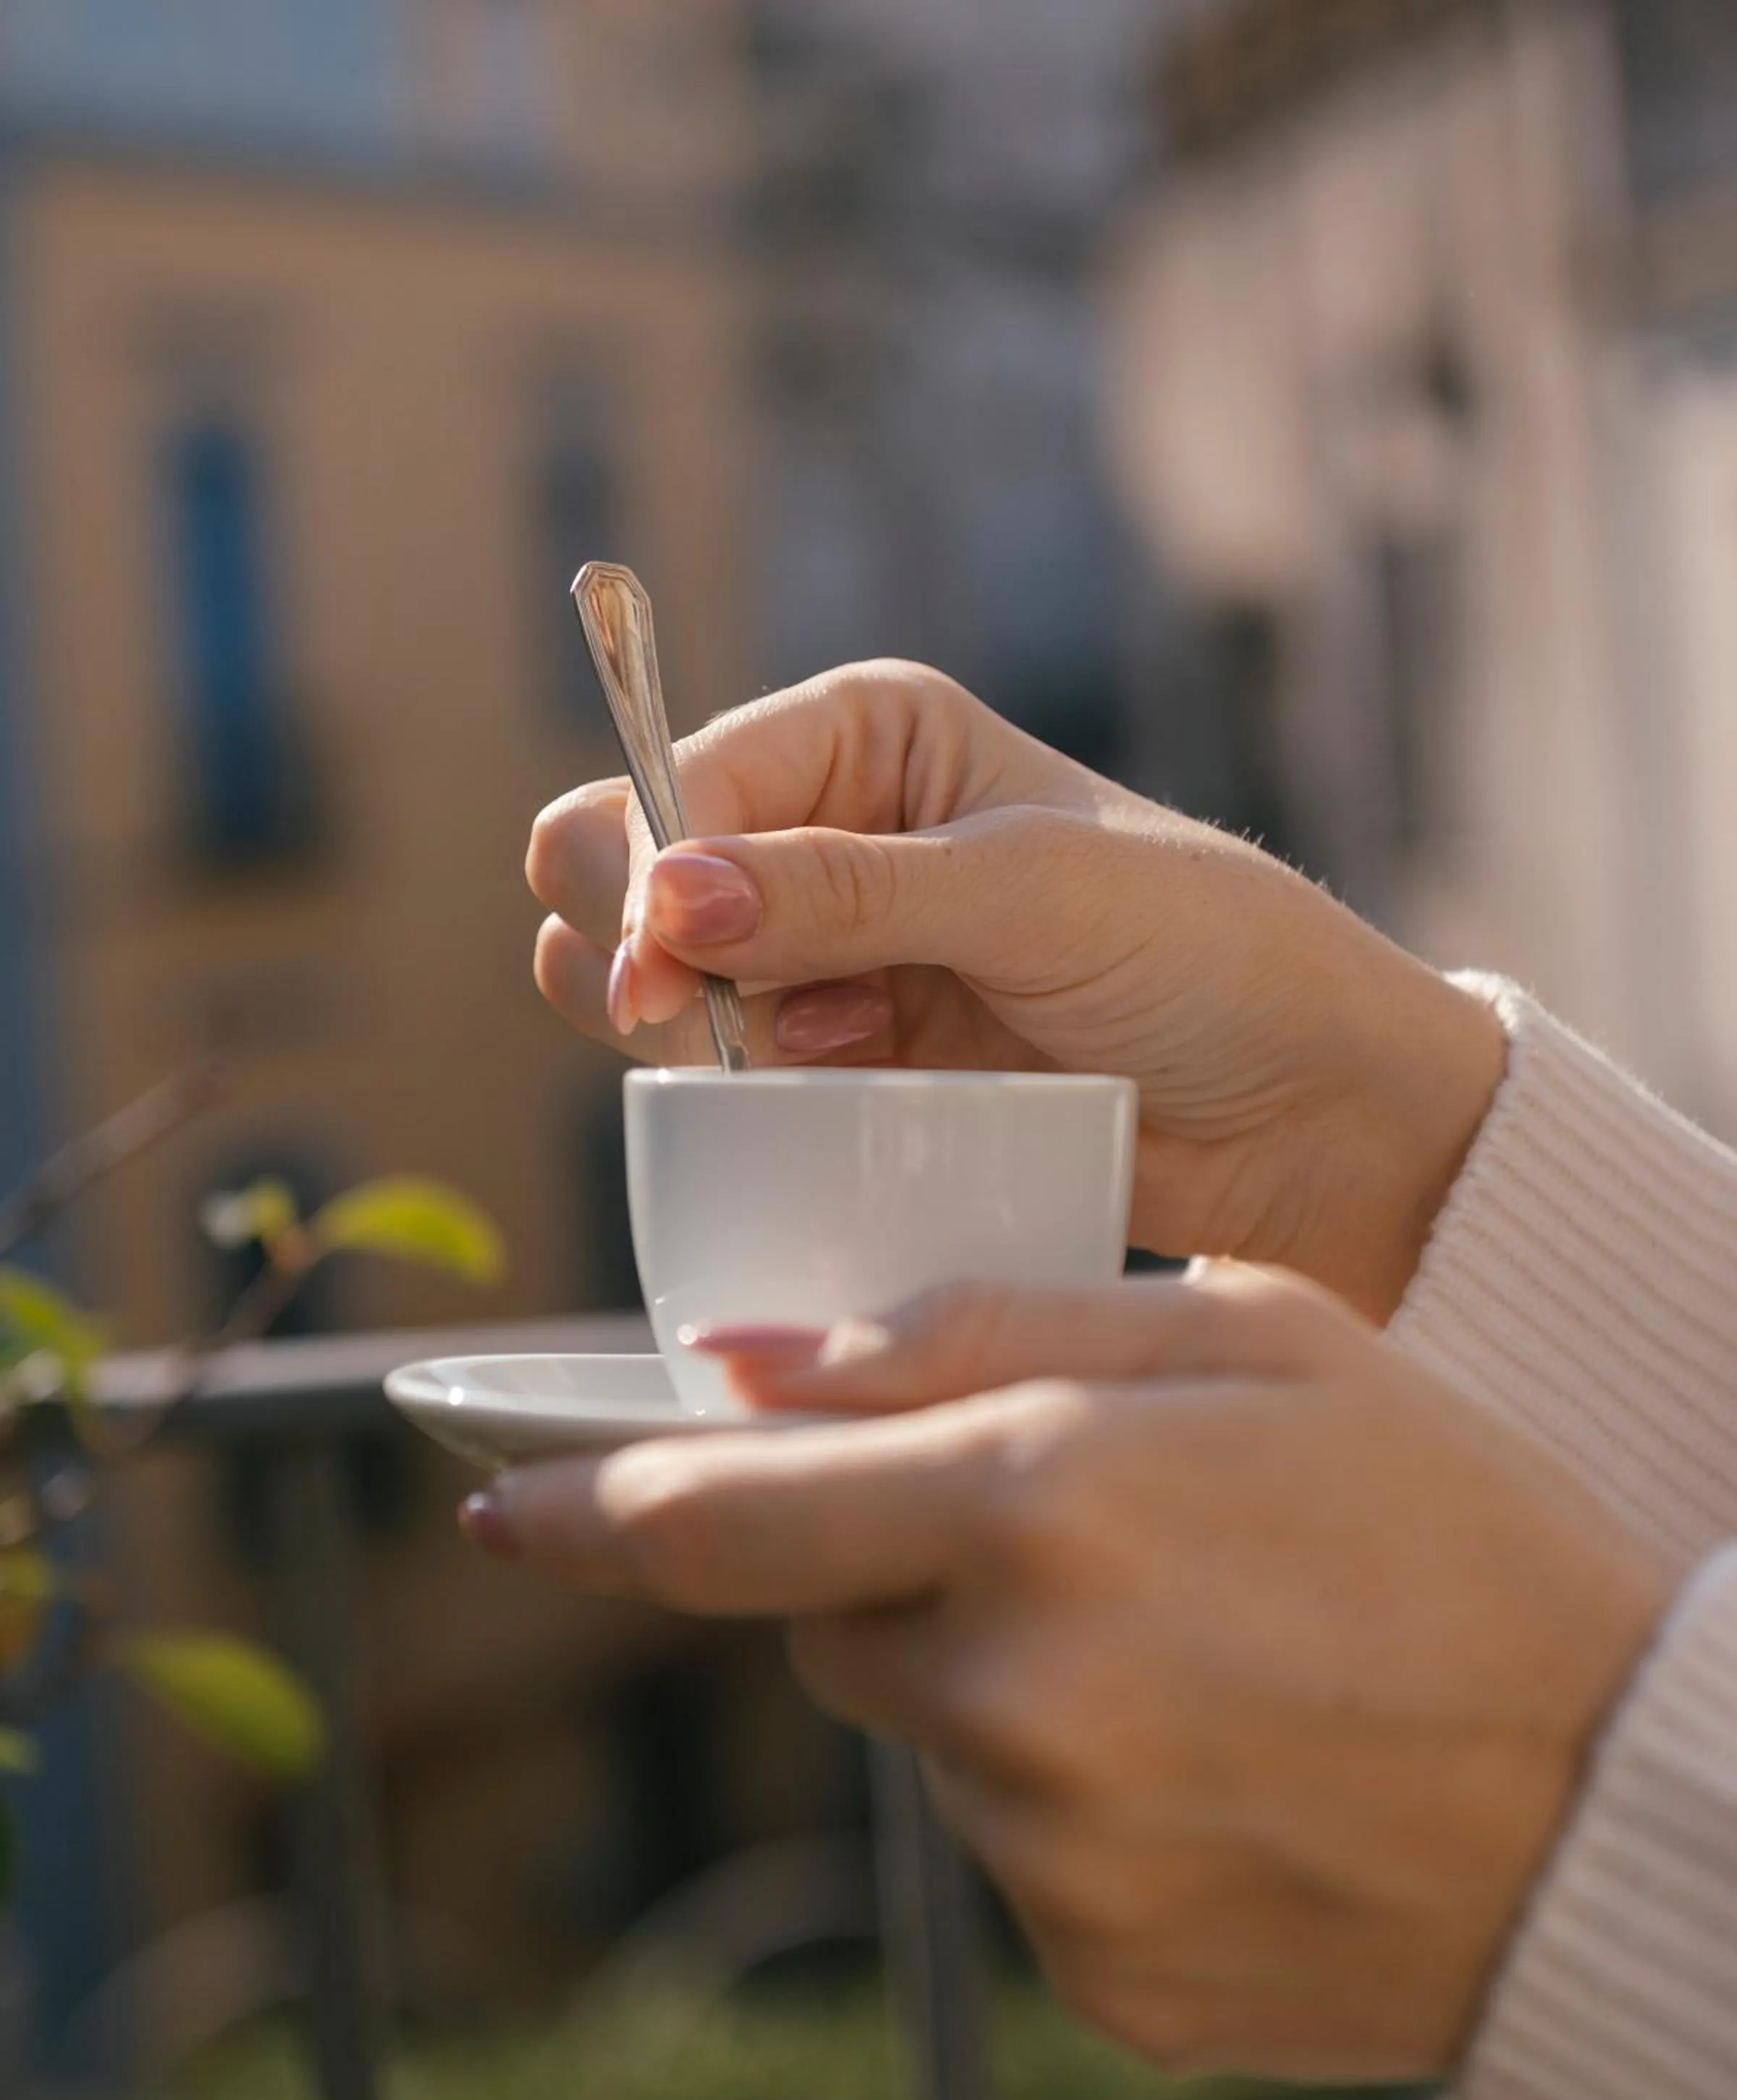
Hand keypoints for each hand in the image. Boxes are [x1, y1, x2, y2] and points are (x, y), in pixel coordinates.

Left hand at [461, 1268, 1667, 2080]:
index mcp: (1037, 1504)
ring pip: (924, 1728)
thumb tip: (753, 1364)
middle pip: (823, 1624)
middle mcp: (1014, 1692)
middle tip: (1065, 1527)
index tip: (497, 1500)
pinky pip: (1013, 1844)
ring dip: (995, 1669)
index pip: (714, 1518)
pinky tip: (1210, 1752)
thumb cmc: (1445, 1516)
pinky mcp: (1096, 1968)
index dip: (586, 1506)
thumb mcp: (1251, 1336)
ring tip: (1185, 1644)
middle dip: (885, 1560)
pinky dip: (1067, 1784)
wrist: (1617, 1782)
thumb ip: (980, 1329)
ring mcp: (1049, 1855)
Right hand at [528, 664, 1504, 1319]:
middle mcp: (832, 833)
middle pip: (632, 872)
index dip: (645, 862)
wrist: (1304, 1112)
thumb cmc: (1206, 956)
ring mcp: (830, 959)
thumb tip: (669, 890)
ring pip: (655, 982)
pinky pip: (723, 1082)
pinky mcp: (846, 1068)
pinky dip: (741, 1099)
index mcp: (871, 738)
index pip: (684, 775)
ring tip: (804, 1052)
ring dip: (687, 1026)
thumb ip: (849, 892)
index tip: (661, 965)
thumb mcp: (1033, 894)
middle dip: (638, 945)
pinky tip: (841, 1090)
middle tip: (690, 1016)